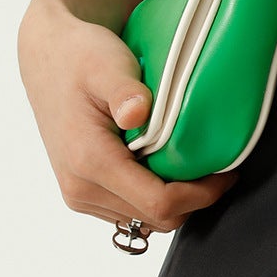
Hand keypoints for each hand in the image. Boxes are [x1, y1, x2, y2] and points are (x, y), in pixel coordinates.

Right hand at [17, 0, 238, 235]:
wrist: (49, 57)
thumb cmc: (80, 56)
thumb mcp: (105, 64)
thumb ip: (123, 90)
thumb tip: (136, 113)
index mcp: (89, 161)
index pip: (159, 203)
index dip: (201, 195)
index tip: (226, 172)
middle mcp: (80, 188)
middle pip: (157, 220)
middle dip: (194, 199)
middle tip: (219, 168)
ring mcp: (80, 195)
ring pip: (146, 221)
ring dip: (176, 200)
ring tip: (195, 166)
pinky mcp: (84, 193)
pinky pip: (132, 212)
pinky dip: (156, 198)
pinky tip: (169, 167)